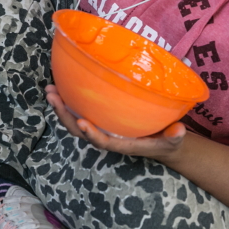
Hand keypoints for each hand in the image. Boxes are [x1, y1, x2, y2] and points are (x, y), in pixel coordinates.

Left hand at [45, 84, 186, 162]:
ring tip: (49, 89)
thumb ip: (174, 136)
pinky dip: (68, 99)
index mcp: (122, 144)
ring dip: (60, 106)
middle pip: (79, 130)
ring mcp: (100, 126)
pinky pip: (79, 109)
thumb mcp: (174, 140)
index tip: (82, 122)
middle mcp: (107, 135)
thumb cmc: (167, 140)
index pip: (103, 142)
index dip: (91, 134)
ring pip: (74, 119)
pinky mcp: (99, 117)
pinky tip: (60, 84)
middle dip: (64, 115)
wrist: (161, 141)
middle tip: (53, 97)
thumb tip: (179, 131)